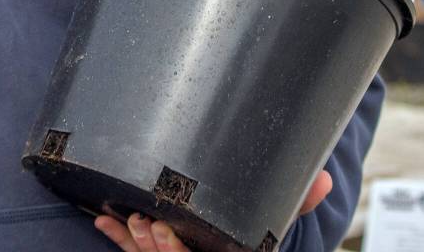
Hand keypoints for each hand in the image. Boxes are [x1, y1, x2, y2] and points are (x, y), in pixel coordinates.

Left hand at [94, 170, 332, 250]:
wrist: (236, 246)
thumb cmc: (253, 236)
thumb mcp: (275, 225)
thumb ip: (298, 203)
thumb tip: (323, 178)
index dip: (173, 251)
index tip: (160, 227)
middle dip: (150, 247)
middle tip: (141, 220)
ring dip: (131, 243)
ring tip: (122, 217)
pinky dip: (118, 236)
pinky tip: (101, 217)